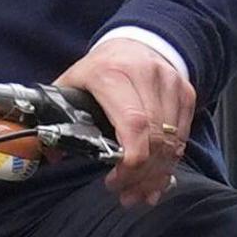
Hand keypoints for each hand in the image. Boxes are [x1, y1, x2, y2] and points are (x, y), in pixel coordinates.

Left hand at [56, 35, 195, 207]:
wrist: (134, 42)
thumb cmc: (100, 69)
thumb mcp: (72, 83)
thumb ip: (58, 116)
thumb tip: (50, 154)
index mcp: (111, 74)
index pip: (133, 124)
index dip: (130, 161)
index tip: (114, 181)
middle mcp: (145, 76)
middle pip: (154, 139)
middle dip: (141, 175)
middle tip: (126, 194)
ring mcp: (170, 83)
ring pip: (171, 142)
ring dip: (157, 175)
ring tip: (140, 192)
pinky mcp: (186, 92)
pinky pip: (183, 136)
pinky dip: (171, 163)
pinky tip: (156, 178)